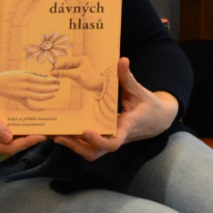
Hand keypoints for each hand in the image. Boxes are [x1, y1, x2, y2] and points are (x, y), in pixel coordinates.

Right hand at [0, 70, 59, 109]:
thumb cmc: (8, 76)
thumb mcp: (21, 72)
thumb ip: (34, 74)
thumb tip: (46, 76)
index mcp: (26, 77)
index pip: (42, 80)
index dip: (51, 81)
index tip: (57, 81)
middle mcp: (25, 86)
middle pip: (42, 89)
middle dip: (52, 88)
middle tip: (58, 87)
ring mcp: (22, 94)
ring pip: (39, 97)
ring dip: (48, 96)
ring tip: (54, 94)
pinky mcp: (19, 100)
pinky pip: (30, 106)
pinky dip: (37, 108)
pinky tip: (43, 107)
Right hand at [0, 81, 44, 159]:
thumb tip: (9, 137)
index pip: (8, 147)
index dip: (27, 142)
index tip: (43, 135)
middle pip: (9, 147)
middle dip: (28, 139)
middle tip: (48, 130)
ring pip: (7, 143)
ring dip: (22, 136)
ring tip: (41, 127)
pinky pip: (2, 137)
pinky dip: (14, 132)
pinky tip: (26, 124)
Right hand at [46, 54, 113, 94]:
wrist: (99, 86)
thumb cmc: (90, 79)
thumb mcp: (76, 75)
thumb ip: (64, 73)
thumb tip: (53, 72)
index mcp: (80, 59)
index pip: (66, 62)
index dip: (58, 67)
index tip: (50, 71)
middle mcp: (79, 62)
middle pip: (66, 66)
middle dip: (58, 70)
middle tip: (50, 74)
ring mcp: (79, 68)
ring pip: (67, 70)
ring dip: (61, 73)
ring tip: (52, 76)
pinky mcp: (78, 74)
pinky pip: (69, 73)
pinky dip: (64, 75)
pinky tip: (58, 78)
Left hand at [52, 57, 179, 160]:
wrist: (157, 120)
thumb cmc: (148, 105)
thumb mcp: (139, 91)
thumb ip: (128, 77)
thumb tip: (122, 60)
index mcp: (126, 127)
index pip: (113, 143)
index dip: (99, 140)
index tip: (86, 131)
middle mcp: (116, 137)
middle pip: (96, 152)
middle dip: (77, 147)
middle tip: (60, 136)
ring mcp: (110, 139)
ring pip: (91, 152)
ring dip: (73, 146)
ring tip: (55, 135)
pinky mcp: (105, 137)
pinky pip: (89, 145)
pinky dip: (75, 141)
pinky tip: (61, 131)